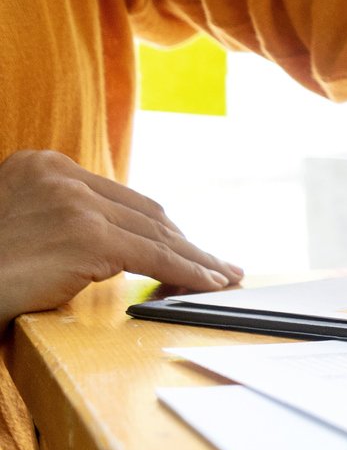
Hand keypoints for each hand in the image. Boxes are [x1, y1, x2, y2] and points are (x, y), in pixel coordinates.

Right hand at [0, 150, 241, 323]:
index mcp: (41, 165)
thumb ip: (58, 219)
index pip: (116, 196)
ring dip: (194, 258)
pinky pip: (155, 257)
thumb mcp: (18, 223)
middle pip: (142, 211)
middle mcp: (60, 175)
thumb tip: (112, 241)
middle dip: (182, 240)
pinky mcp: (89, 237)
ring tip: (223, 276)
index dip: (156, 224)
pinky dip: (188, 272)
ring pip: (155, 233)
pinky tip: (209, 283)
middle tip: (217, 262)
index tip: (183, 241)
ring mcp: (75, 203)